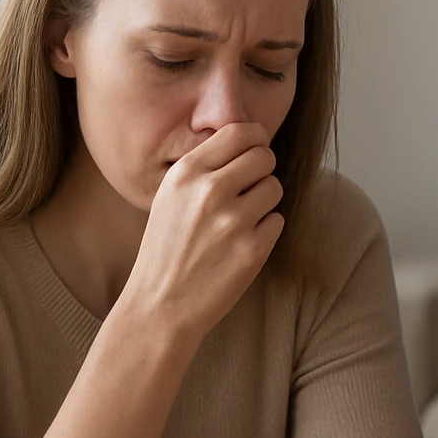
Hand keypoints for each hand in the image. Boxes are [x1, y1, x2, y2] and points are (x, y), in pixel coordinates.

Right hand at [121, 122, 284, 344]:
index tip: (256, 149)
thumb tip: (249, 142)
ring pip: (274, 188)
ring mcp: (233, 221)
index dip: (256, 138)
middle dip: (262, 171)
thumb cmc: (167, 250)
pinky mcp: (253, 249)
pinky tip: (240, 245)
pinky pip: (277, 221)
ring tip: (239, 221)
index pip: (240, 131)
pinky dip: (265, 231)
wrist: (160, 306)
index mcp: (186, 173)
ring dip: (264, 202)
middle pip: (264, 157)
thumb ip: (204, 168)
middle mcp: (210, 191)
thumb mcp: (171, 197)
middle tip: (248, 190)